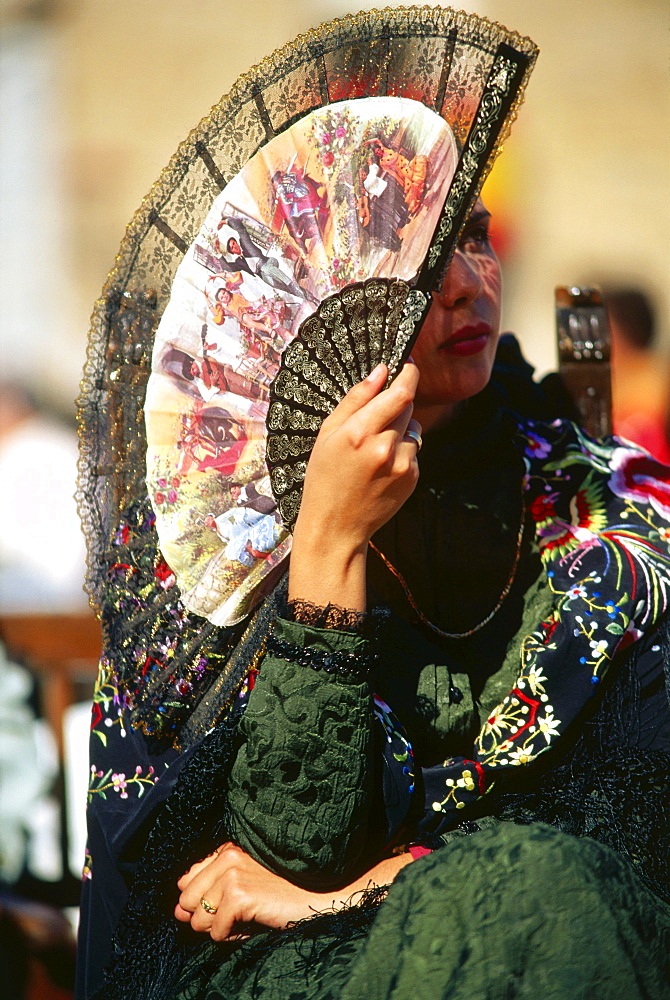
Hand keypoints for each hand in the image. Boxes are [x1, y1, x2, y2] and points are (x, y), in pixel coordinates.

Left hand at [175, 843, 412, 941]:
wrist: (319, 897)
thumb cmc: (284, 891)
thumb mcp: (245, 883)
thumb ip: (209, 889)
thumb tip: (178, 910)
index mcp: (228, 849)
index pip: (187, 880)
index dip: (201, 901)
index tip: (226, 906)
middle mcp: (227, 856)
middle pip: (187, 901)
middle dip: (206, 917)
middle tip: (236, 917)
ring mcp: (232, 873)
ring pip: (199, 918)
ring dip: (219, 929)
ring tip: (246, 921)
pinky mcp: (239, 894)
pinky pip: (215, 931)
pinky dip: (230, 938)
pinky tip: (251, 926)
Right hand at [289, 361, 420, 610]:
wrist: (336, 527)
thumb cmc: (324, 478)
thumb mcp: (327, 435)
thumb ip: (355, 399)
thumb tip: (381, 370)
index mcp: (359, 432)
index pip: (401, 392)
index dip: (408, 374)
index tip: (406, 365)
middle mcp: (385, 447)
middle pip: (408, 405)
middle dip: (398, 400)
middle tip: (378, 413)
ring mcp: (403, 465)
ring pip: (413, 428)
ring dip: (400, 428)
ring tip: (374, 449)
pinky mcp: (413, 478)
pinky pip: (414, 450)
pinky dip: (402, 451)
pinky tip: (380, 467)